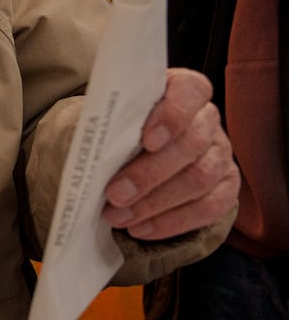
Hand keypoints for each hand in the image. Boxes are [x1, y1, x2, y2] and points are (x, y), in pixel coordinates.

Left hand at [102, 68, 238, 239]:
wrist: (127, 152)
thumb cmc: (117, 129)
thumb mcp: (109, 118)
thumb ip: (110, 125)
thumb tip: (93, 150)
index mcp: (181, 90)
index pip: (190, 91)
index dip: (172, 114)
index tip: (146, 140)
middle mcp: (207, 120)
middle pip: (191, 144)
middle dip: (150, 173)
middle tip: (115, 194)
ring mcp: (221, 154)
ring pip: (200, 179)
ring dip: (155, 203)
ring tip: (119, 216)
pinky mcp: (226, 187)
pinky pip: (209, 208)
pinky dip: (172, 222)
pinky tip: (141, 228)